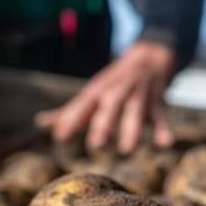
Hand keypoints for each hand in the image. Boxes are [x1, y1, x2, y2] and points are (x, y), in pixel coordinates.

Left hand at [35, 40, 175, 152]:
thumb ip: (70, 111)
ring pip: (135, 112)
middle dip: (103, 125)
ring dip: (132, 130)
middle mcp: (117, 91)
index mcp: (98, 91)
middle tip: (95, 146)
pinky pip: (161, 116)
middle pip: (109, 107)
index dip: (72, 119)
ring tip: (127, 150)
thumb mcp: (93, 92)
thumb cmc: (115, 81)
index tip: (60, 137)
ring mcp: (138, 95)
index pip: (83, 104)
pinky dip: (164, 129)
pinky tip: (165, 143)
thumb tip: (41, 123)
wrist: (150, 55)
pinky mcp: (157, 101)